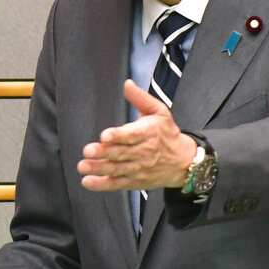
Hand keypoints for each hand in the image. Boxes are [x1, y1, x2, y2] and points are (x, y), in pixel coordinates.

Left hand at [77, 79, 196, 191]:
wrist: (184, 162)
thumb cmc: (168, 134)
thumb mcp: (159, 111)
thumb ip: (141, 98)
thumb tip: (127, 84)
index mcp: (148, 133)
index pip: (132, 135)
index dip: (118, 135)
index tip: (105, 136)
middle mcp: (143, 152)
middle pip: (121, 153)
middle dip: (103, 153)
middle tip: (88, 151)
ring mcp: (138, 168)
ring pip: (117, 169)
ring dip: (99, 168)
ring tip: (83, 166)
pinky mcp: (135, 181)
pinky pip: (117, 184)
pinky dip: (103, 184)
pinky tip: (88, 182)